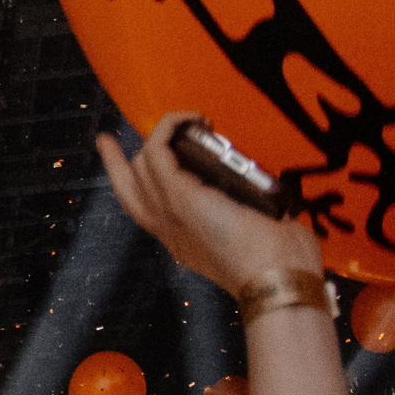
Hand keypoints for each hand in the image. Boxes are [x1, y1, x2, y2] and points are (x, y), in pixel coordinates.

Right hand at [96, 113, 323, 295]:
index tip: (124, 166)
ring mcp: (167, 210)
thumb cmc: (277, 264)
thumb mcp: (259, 238)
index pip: (146, 210)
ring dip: (164, 135)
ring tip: (194, 122)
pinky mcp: (177, 193)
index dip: (133, 185)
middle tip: (115, 139)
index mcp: (183, 241)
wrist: (273, 276)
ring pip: (140, 164)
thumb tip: (279, 203)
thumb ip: (256, 220)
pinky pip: (157, 146)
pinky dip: (171, 125)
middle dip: (117, 161)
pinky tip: (194, 118)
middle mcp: (168, 229)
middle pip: (130, 187)